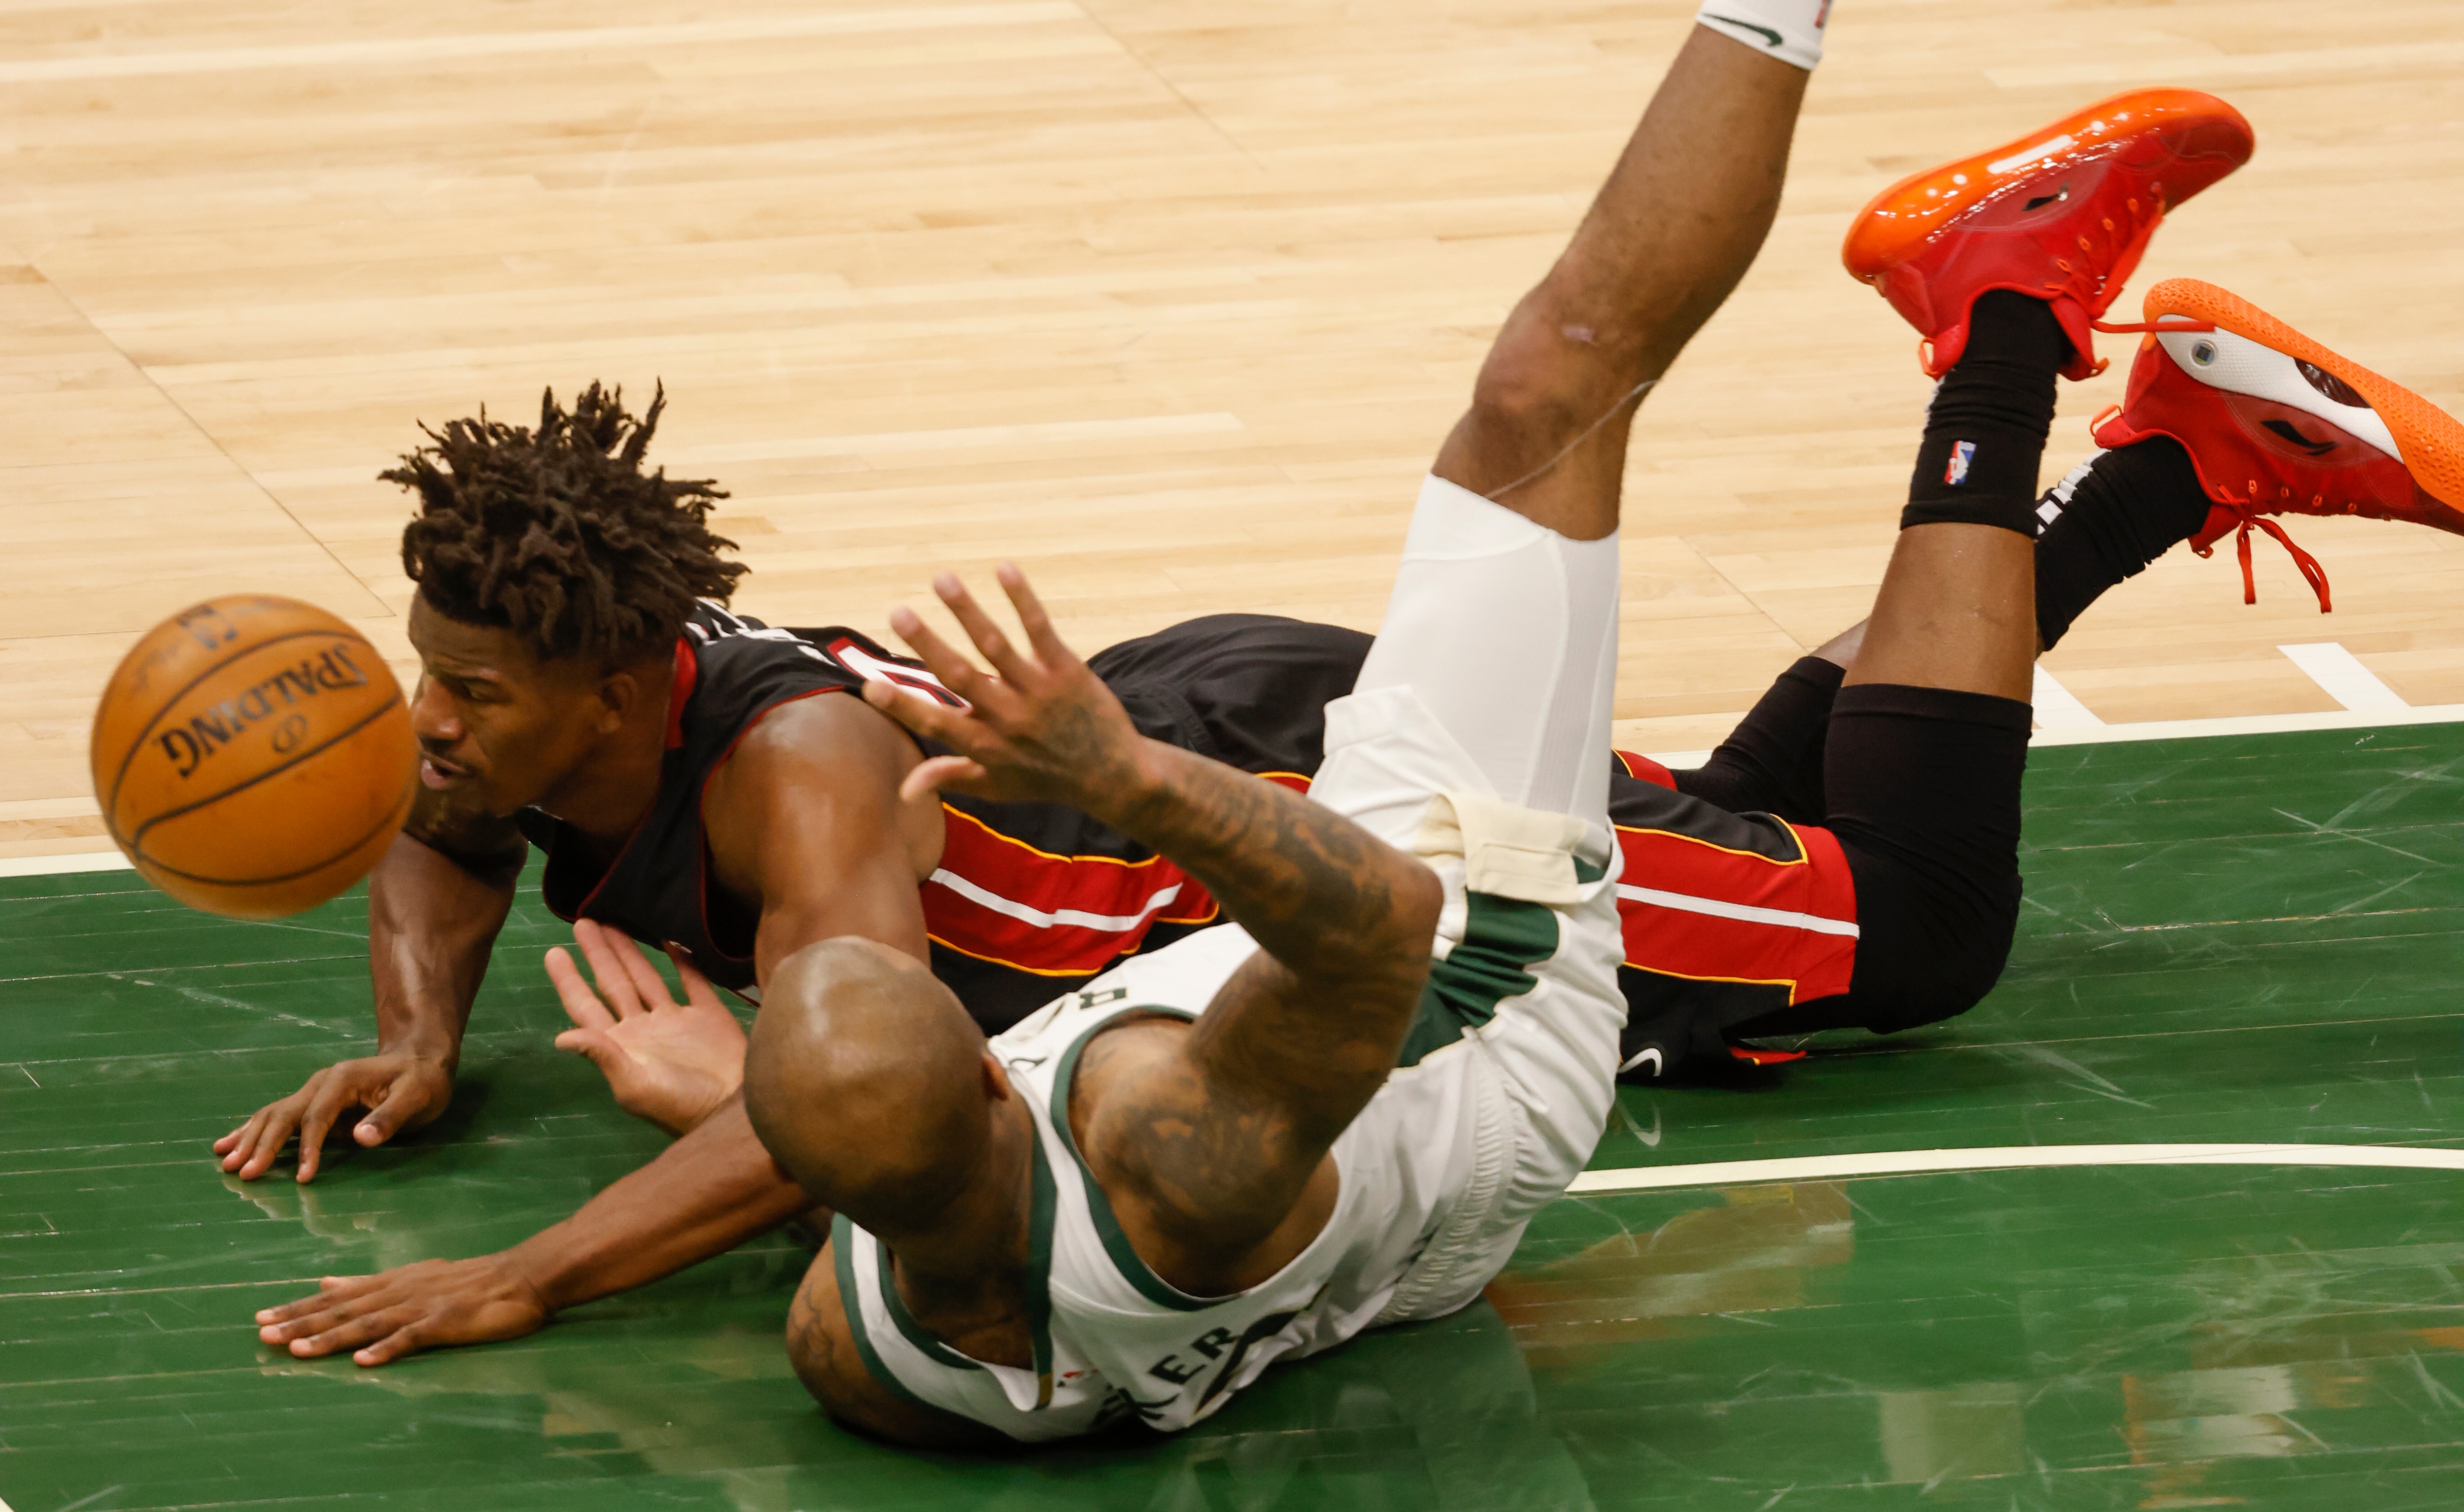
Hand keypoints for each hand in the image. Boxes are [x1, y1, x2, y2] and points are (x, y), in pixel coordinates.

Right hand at [215, 1052, 453, 1182]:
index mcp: (343, 1079)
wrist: (421, 1059)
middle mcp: (321, 1083)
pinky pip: (278, 1117)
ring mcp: (314, 1091)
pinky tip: (228, 1143)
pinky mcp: (313, 1102)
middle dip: (262, 1145)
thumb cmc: (422, 1080)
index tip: (302, 1177)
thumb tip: (361, 1138)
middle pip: (285, 1115)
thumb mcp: (416, 1097)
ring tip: (225, 1162)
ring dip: (249, 1138)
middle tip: (242, 1173)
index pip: (317, 1117)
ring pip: (274, 1115)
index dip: (309, 1148)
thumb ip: (389, 1117)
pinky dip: (253, 1131)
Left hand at [255, 1254, 548, 1365]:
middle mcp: (399, 1291)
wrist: (521, 1276)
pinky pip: (412, 1338)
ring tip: (297, 1349)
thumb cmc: (469, 1279)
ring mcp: (422, 1306)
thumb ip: (368, 1283)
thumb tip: (324, 1282)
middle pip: (343, 1309)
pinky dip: (387, 1349)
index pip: (336, 1297)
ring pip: (368, 1323)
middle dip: (301, 1321)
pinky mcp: (445, 1322)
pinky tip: (364, 1361)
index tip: (262, 1316)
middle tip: (263, 1333)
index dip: (298, 1307)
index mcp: (392, 1281)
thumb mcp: (413, 1275)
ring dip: (331, 1336)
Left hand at [548, 920, 746, 1136]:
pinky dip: (681, 960)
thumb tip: (561, 1037)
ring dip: (629, 952)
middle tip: (583, 922)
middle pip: (613, 983)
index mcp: (621, 1044)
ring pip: (646, 978)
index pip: (586, 1006)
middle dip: (597, 954)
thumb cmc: (679, 1103)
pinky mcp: (707, 1016)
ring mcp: (675, 1021)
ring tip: (613, 923)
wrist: (734, 1108)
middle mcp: (643, 1028)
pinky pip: (691, 980)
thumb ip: (602, 1055)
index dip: (569, 980)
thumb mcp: (634, 1085)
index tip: (553, 952)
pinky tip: (669, 940)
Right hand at [864, 564, 1147, 813]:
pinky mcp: (1067, 671)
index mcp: (985, 746)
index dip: (902, 706)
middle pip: (960, 676)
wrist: (1113, 775)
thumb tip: (902, 789)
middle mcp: (1008, 718)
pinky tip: (1003, 569)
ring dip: (967, 610)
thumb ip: (948, 777)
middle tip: (898, 612)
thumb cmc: (1045, 778)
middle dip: (927, 643)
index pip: (935, 724)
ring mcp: (1038, 692)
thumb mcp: (996, 787)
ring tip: (942, 579)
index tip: (869, 684)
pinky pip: (1041, 630)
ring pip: (997, 647)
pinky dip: (1023, 599)